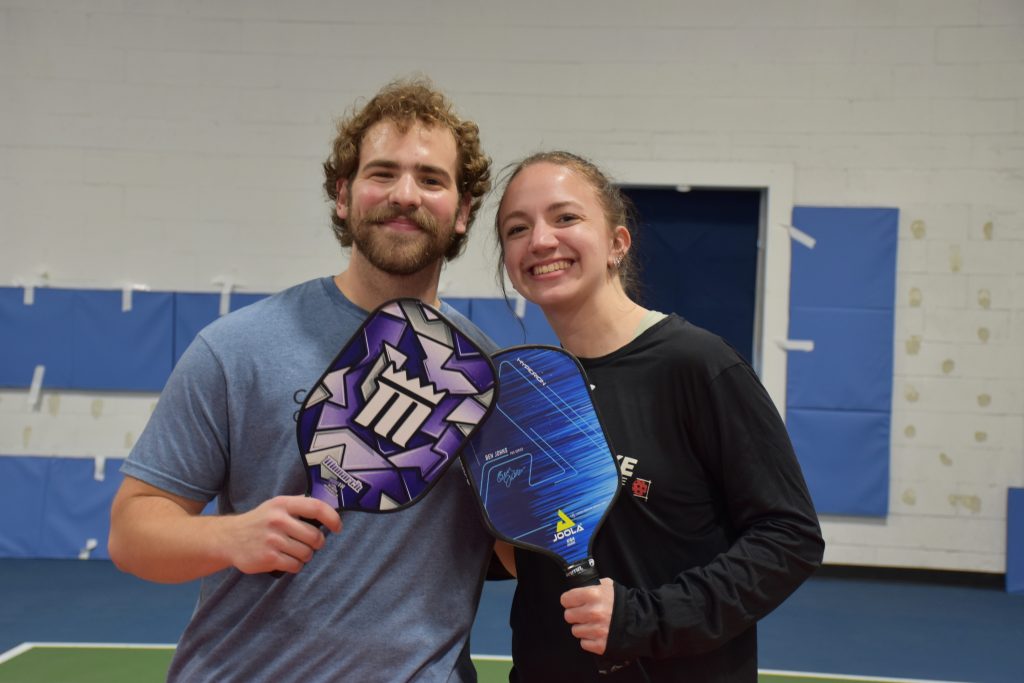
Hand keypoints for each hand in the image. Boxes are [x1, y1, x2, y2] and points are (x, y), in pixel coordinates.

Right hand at [222, 495, 341, 574]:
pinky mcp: (268, 558)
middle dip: (317, 543)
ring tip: (294, 551)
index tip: (338, 527)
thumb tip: (328, 509)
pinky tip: (286, 560)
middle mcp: (278, 520)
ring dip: (305, 555)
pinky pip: (295, 565)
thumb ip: (299, 504)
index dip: (332, 518)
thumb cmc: (260, 521)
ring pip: (307, 553)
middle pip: (315, 536)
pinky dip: (295, 565)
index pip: (316, 507)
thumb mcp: (276, 505)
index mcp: (283, 504)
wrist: (229, 538)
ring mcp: (273, 540)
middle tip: (310, 544)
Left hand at [560, 577, 614, 654]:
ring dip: (582, 627)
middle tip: (584, 613)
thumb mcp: (606, 585)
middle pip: (568, 616)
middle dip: (575, 614)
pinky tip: (597, 633)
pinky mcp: (600, 644)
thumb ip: (590, 586)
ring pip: (575, 630)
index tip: (573, 602)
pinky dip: (589, 639)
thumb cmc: (621, 601)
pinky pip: (583, 643)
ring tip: (593, 623)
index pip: (565, 599)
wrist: (639, 620)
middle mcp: (592, 612)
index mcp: (592, 595)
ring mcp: (596, 630)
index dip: (569, 600)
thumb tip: (577, 589)